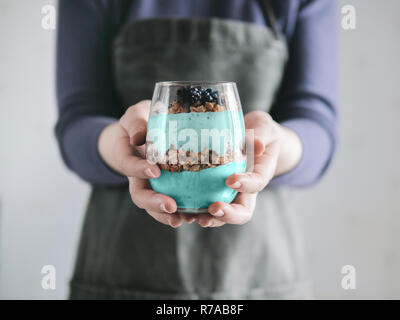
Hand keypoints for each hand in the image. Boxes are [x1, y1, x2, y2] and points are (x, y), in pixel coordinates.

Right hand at [98, 100, 194, 227]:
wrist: (145, 132)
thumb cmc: (141, 122)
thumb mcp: (136, 116)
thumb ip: (136, 123)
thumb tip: (139, 137)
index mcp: (128, 157)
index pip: (128, 166)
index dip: (139, 170)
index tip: (154, 170)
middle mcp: (138, 177)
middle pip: (140, 196)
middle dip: (155, 203)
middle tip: (171, 206)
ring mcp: (153, 186)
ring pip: (155, 206)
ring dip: (169, 216)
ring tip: (185, 219)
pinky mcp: (169, 189)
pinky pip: (173, 204)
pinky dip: (183, 211)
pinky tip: (197, 215)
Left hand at [196, 111, 302, 227]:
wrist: (253, 138)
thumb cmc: (260, 132)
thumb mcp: (264, 129)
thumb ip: (261, 135)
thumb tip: (259, 145)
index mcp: (259, 175)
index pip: (255, 184)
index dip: (245, 185)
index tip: (230, 180)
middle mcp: (245, 190)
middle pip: (240, 212)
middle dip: (227, 214)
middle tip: (213, 209)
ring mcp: (228, 193)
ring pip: (221, 214)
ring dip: (208, 218)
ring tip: (193, 217)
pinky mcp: (212, 191)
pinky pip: (204, 204)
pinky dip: (192, 209)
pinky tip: (178, 209)